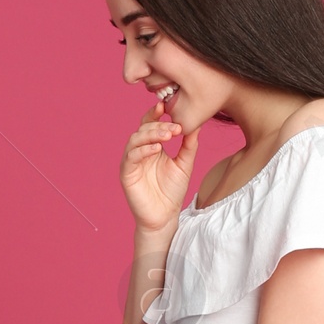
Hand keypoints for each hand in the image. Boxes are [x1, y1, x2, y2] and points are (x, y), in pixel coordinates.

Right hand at [121, 94, 198, 233]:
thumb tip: (196, 123)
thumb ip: (189, 144)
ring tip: (168, 136)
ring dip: (151, 135)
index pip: (150, 124)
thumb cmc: (172, 191)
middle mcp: (139, 151)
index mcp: (152, 146)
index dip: (156, 114)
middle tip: (175, 127)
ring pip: (135, 140)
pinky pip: (131, 157)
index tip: (167, 106)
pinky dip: (143, 150)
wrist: (165, 216)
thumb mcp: (185, 164)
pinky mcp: (126, 174)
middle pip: (143, 129)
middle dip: (159, 125)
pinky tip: (156, 149)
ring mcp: (131, 162)